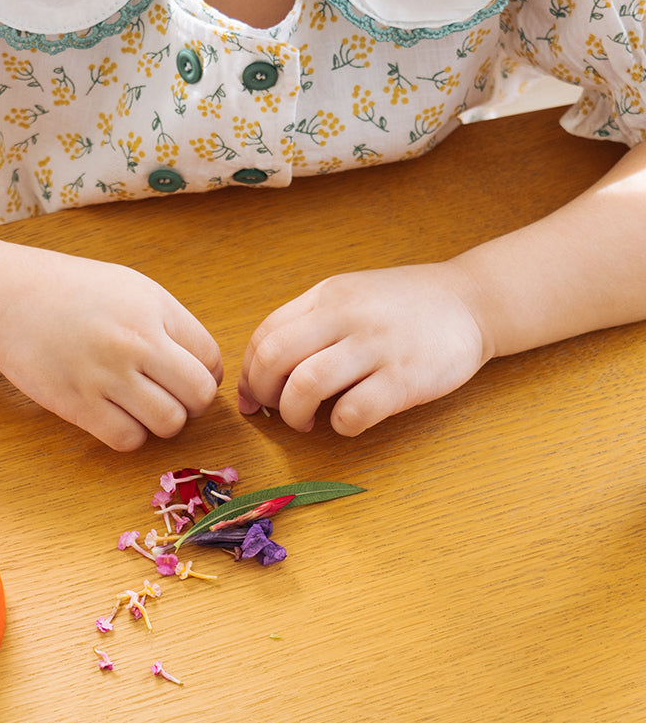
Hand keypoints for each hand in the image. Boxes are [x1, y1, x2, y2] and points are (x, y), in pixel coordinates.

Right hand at [0, 248, 222, 450]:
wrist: (7, 297)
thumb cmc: (71, 291)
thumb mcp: (131, 288)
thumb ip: (170, 324)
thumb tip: (204, 368)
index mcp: (154, 310)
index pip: (211, 360)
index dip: (204, 375)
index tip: (183, 377)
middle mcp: (135, 342)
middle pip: (198, 396)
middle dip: (191, 404)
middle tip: (169, 397)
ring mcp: (106, 375)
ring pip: (168, 423)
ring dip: (161, 423)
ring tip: (140, 406)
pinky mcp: (77, 403)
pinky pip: (128, 439)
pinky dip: (129, 435)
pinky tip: (115, 416)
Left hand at [237, 262, 486, 435]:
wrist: (472, 301)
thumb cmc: (402, 307)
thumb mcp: (348, 296)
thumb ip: (305, 326)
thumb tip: (257, 378)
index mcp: (326, 296)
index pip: (264, 335)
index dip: (249, 373)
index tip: (254, 396)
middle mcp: (346, 315)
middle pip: (275, 358)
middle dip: (263, 394)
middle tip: (275, 411)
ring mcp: (376, 345)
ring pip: (306, 384)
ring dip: (294, 414)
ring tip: (305, 422)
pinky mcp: (405, 377)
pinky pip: (354, 411)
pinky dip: (340, 426)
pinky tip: (348, 422)